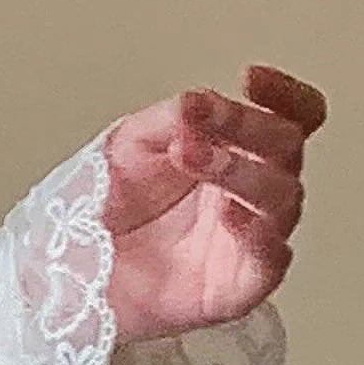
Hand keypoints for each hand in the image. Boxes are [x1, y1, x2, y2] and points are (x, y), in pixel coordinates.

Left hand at [99, 64, 325, 342]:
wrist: (74, 270)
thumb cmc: (112, 206)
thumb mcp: (129, 146)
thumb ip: (169, 121)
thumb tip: (199, 102)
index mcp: (237, 150)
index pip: (289, 117)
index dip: (285, 96)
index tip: (251, 79)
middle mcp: (252, 191)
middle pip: (285, 149)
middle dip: (245, 128)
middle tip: (198, 124)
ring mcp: (251, 237)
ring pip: (282, 199)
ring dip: (241, 173)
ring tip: (194, 157)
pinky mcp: (240, 285)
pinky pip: (269, 260)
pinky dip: (257, 235)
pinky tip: (229, 215)